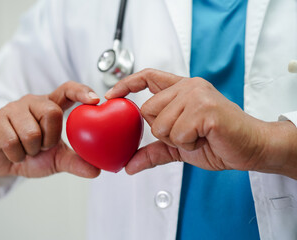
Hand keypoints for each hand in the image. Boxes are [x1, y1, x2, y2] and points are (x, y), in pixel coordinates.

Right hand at [0, 81, 100, 177]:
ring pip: (31, 132)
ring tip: (27, 150)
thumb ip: (76, 162)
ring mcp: (12, 109)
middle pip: (52, 113)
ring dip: (31, 150)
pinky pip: (11, 142)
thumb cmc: (32, 155)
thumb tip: (97, 170)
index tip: (95, 99)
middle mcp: (32, 102)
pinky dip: (16, 156)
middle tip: (42, 147)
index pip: (67, 90)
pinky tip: (14, 153)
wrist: (3, 164)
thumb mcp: (57, 159)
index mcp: (50, 106)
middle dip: (49, 139)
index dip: (81, 91)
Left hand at [105, 69, 296, 178]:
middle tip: (186, 133)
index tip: (111, 95)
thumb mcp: (179, 146)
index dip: (126, 83)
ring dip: (177, 139)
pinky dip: (188, 143)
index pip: (147, 76)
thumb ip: (153, 151)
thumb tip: (128, 165)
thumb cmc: (217, 142)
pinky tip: (205, 137)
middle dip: (162, 130)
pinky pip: (177, 133)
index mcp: (182, 89)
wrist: (250, 148)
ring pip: (159, 123)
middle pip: (147, 109)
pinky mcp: (205, 108)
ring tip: (198, 135)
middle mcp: (188, 86)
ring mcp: (197, 95)